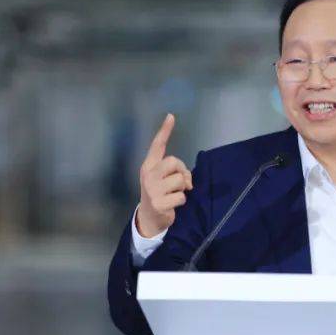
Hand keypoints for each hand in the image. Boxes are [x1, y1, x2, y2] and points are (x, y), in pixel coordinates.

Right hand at [135, 113, 191, 237]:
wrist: (149, 218)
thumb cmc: (159, 194)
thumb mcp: (162, 179)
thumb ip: (173, 172)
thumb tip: (187, 180)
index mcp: (148, 166)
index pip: (157, 146)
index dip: (164, 131)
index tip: (171, 116)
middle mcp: (148, 175)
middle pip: (174, 161)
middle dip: (182, 171)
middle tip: (180, 183)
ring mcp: (152, 189)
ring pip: (180, 180)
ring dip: (182, 189)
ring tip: (174, 194)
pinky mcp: (158, 203)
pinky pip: (181, 197)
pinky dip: (181, 201)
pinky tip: (172, 204)